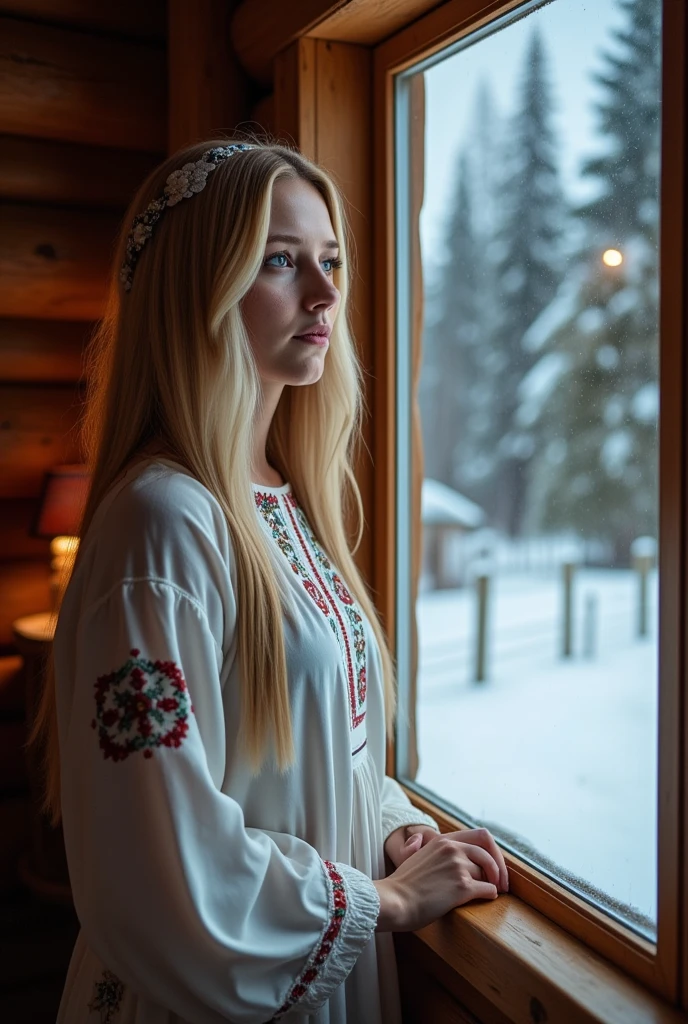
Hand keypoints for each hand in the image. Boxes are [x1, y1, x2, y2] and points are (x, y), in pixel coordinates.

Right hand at [385, 825, 507, 892]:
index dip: (493, 850)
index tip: (495, 864)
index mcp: (442, 840)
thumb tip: (436, 848)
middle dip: (500, 868)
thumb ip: (435, 852)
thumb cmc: (404, 885)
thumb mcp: (419, 856)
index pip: (481, 835)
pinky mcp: (462, 887)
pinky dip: (491, 895)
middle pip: (488, 853)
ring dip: (493, 883)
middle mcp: (452, 849)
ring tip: (495, 892)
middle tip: (502, 883)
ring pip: (487, 873)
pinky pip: (488, 889)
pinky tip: (488, 899)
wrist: (394, 901)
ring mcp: (458, 866)